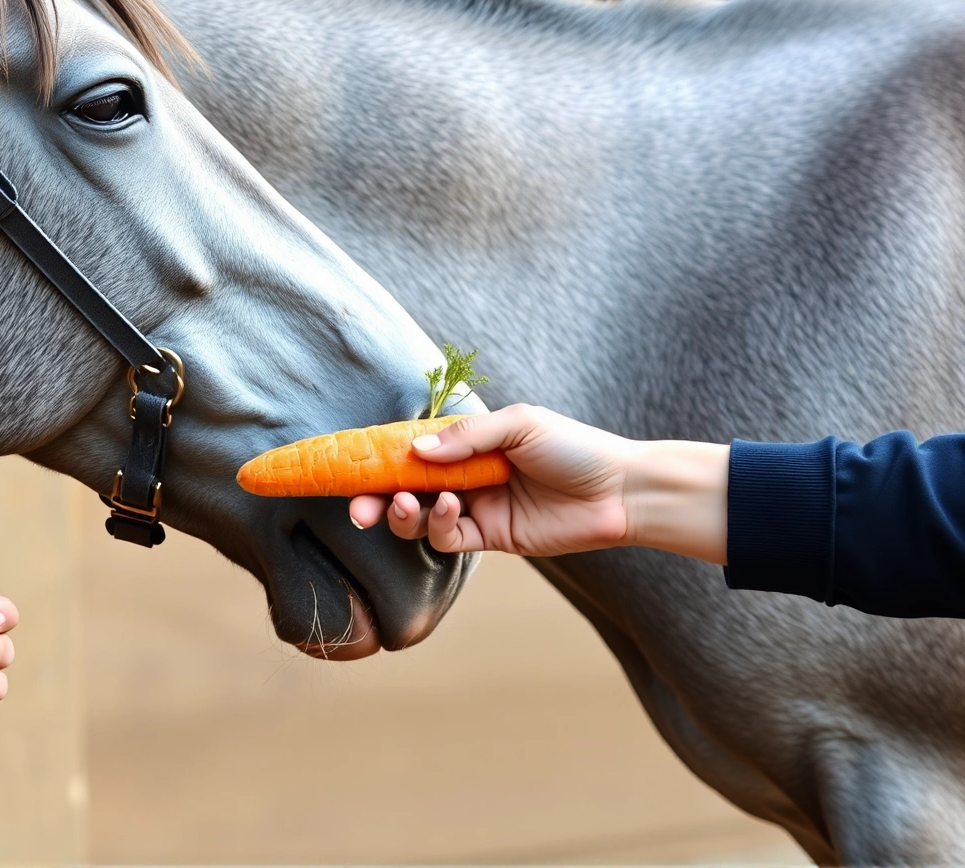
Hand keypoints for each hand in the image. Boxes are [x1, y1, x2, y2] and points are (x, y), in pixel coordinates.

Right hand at [345, 404, 729, 561]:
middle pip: (403, 488)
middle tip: (356, 509)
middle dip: (373, 500)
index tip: (344, 466)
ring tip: (409, 504)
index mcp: (466, 443)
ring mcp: (474, 508)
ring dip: (405, 514)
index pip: (409, 449)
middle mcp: (463, 476)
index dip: (375, 458)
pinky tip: (448, 510)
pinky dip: (438, 527)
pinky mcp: (490, 539)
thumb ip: (465, 437)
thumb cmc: (574, 446)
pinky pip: (448, 540)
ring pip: (419, 518)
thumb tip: (412, 450)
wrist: (620, 491)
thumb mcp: (518, 425)